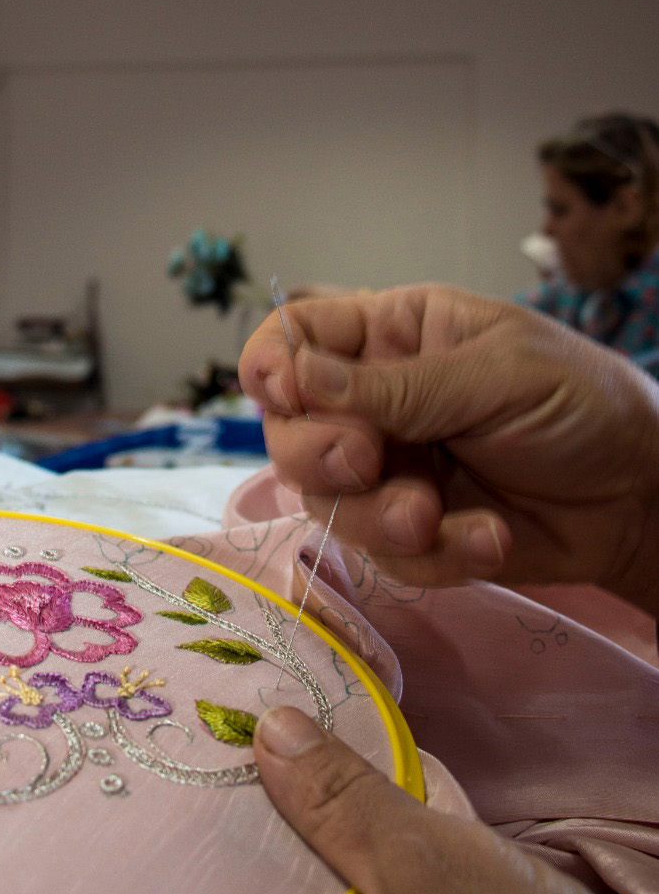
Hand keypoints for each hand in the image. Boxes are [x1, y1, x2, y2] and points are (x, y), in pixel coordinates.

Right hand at [239, 286, 658, 613]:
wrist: (645, 498)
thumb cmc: (581, 403)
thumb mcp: (497, 374)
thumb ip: (398, 385)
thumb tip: (296, 376)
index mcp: (392, 336)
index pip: (295, 338)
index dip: (272, 365)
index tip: (286, 395)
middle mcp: (376, 403)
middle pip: (290, 430)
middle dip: (318, 453)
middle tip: (370, 462)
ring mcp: (392, 472)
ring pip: (327, 503)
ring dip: (376, 517)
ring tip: (433, 518)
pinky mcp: (416, 534)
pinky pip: (385, 556)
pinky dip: (434, 555)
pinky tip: (490, 539)